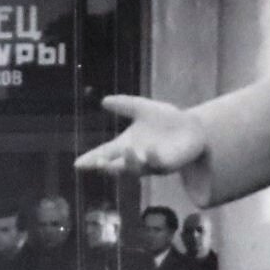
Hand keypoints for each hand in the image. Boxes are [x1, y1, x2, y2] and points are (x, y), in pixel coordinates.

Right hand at [75, 95, 208, 174]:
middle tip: (96, 163)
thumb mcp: (142, 108)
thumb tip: (104, 101)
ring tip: (126, 150)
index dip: (91, 160)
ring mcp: (151, 163)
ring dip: (129, 162)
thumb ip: (125, 105)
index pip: (104, 154)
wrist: (191, 126)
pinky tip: (146, 151)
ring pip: (135, 169)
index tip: (77, 164)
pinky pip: (157, 164)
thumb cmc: (166, 120)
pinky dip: (150, 158)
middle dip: (106, 166)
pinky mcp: (167, 164)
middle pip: (116, 167)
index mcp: (126, 145)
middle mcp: (135, 157)